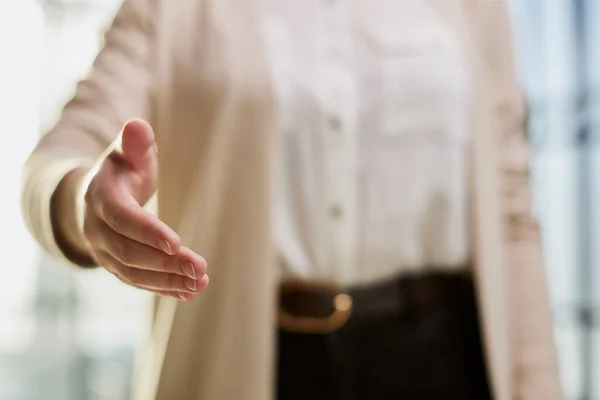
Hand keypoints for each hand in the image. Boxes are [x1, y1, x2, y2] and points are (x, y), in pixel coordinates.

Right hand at [82, 119, 207, 300]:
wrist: (93, 197)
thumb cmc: (121, 170)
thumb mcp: (127, 152)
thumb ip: (135, 142)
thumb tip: (138, 125)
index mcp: (101, 196)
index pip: (123, 218)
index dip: (148, 231)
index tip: (177, 243)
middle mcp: (97, 229)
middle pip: (130, 252)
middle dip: (166, 262)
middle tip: (201, 267)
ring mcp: (103, 251)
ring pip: (133, 272)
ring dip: (167, 280)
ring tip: (200, 283)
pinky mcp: (115, 265)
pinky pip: (137, 282)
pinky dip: (163, 288)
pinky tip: (189, 292)